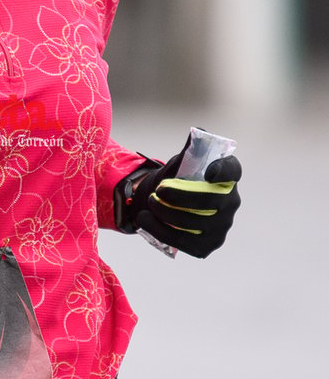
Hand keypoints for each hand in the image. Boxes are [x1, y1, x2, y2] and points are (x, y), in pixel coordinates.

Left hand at [125, 138, 241, 258]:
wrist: (162, 204)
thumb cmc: (176, 180)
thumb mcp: (179, 164)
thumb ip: (189, 150)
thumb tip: (198, 132)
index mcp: (227, 178)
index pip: (233, 171)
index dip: (225, 171)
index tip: (209, 170)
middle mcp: (230, 203)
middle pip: (210, 202)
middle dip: (180, 197)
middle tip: (157, 192)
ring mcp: (221, 227)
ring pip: (195, 224)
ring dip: (166, 214)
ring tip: (148, 204)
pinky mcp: (207, 245)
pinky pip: (185, 241)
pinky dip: (161, 231)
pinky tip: (145, 220)